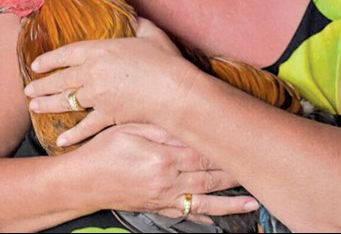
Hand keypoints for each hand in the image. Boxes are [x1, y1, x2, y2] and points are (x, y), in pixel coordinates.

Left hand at [24, 18, 196, 134]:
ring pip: (66, 101)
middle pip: (60, 79)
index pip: (66, 53)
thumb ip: (138, 24)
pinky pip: (85, 126)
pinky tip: (60, 140)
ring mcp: (97, 95)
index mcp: (99, 50)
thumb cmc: (165, 61)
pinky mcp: (107, 115)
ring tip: (34, 107)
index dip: (49, 60)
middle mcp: (92, 72)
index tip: (35, 65)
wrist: (175, 91)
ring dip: (48, 104)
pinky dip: (72, 134)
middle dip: (41, 85)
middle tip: (28, 90)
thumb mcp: (150, 34)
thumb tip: (134, 17)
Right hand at [60, 123, 257, 221]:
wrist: (82, 182)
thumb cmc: (102, 151)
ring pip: (203, 200)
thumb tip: (183, 122)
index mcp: (162, 158)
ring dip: (230, 203)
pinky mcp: (157, 208)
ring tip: (253, 203)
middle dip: (235, 174)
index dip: (224, 149)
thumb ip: (157, 127)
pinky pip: (185, 214)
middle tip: (258, 170)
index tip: (244, 143)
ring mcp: (164, 198)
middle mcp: (168, 181)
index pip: (202, 153)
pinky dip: (204, 217)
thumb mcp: (126, 129)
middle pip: (209, 177)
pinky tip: (217, 219)